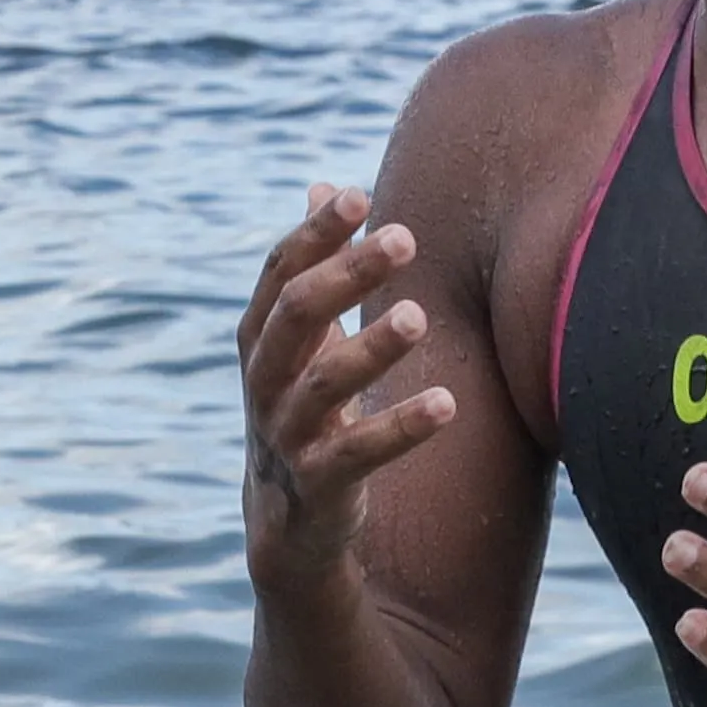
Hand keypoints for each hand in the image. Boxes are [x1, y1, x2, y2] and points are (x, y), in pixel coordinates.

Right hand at [238, 185, 454, 587]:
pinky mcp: (318, 482)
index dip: (316, 233)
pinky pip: (357, 453)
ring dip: (370, 347)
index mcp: (261, 336)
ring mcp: (286, 432)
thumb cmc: (305, 404)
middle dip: (346, 274)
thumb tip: (326, 186)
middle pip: (296, 314)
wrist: (289, 520)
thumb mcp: (302, 337)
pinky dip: (400, 428)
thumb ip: (315, 266)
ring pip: (322, 383)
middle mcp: (264, 379)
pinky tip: (445, 404)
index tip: (360, 195)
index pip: (280, 272)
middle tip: (405, 239)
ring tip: (417, 316)